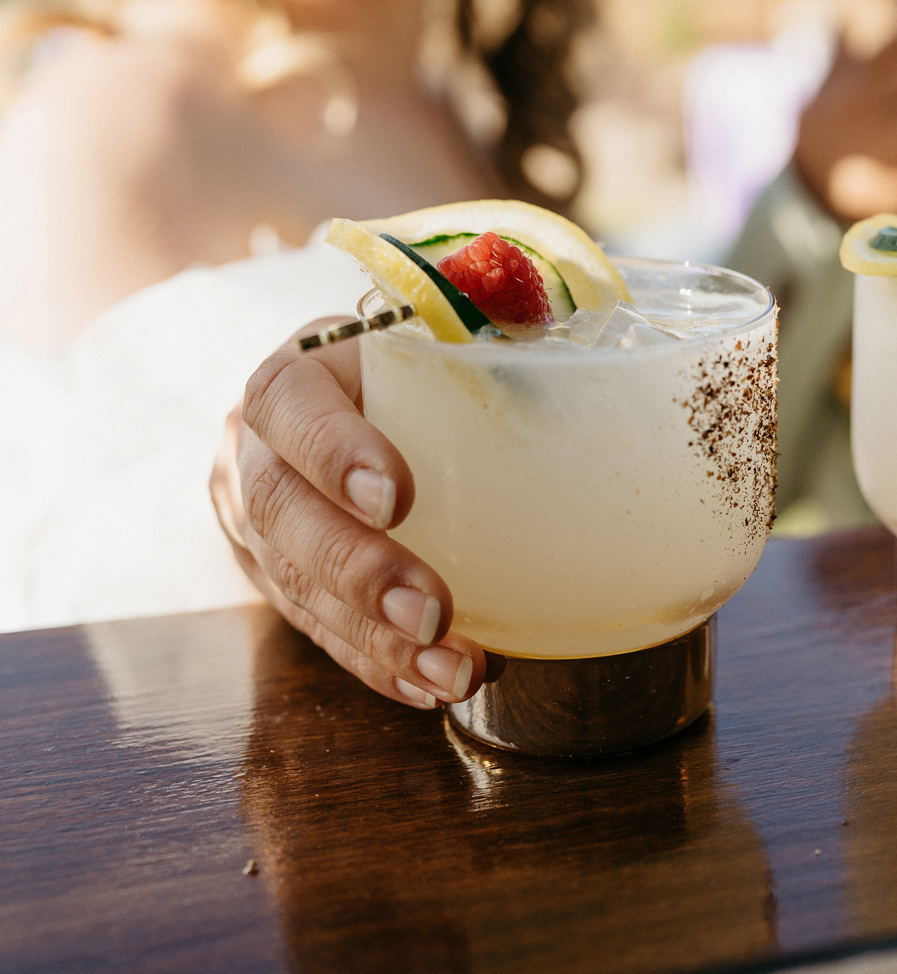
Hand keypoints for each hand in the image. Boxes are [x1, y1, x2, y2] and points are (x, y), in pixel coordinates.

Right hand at [210, 319, 485, 707]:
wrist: (360, 406)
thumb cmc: (420, 365)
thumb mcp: (439, 325)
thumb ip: (485, 309)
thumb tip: (545, 307)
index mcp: (295, 376)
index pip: (290, 404)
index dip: (334, 451)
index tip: (397, 497)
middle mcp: (256, 451)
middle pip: (285, 514)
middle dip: (360, 571)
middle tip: (431, 611)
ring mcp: (258, 526)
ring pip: (299, 588)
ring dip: (376, 640)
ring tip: (453, 670)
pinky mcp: (279, 582)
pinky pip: (319, 632)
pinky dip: (377, 665)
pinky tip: (429, 685)